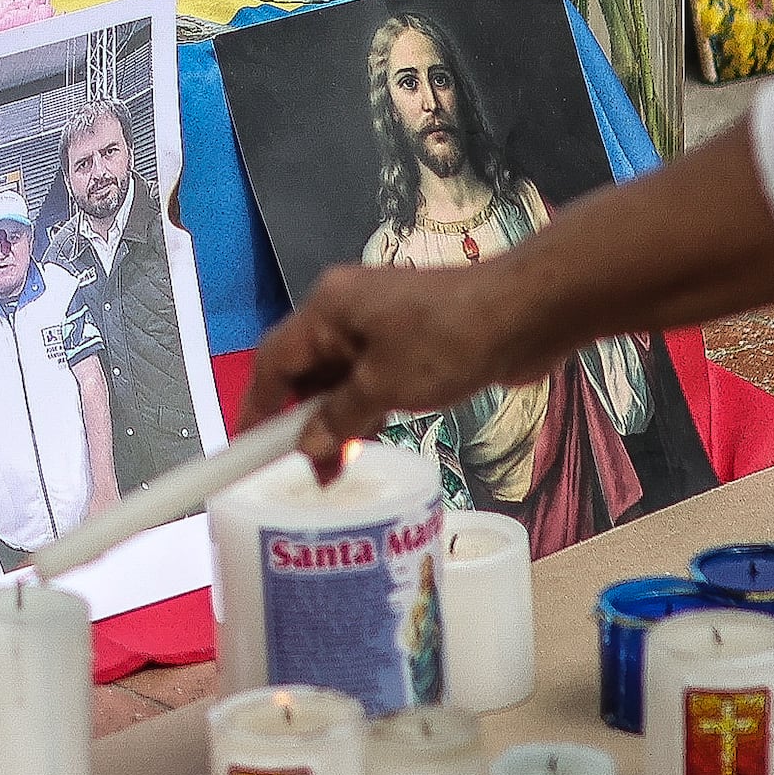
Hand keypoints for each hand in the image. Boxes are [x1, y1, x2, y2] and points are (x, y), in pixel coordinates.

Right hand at [246, 259, 545, 460]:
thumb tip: (309, 447)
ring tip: (334, 464)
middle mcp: (349, 310)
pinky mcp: (412, 339)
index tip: (245, 449)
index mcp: (329, 308)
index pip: (273, 362)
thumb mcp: (385, 386)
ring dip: (335, 418)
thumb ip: (340, 420)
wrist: (528, 312)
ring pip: (339, 377)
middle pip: (304, 369)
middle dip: (298, 419)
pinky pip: (371, 377)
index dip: (256, 408)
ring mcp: (382, 323)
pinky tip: (368, 435)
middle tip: (297, 466)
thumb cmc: (453, 336)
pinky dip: (364, 407)